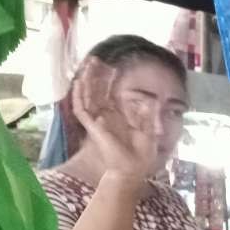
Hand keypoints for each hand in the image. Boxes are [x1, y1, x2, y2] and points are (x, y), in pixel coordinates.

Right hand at [71, 57, 158, 179]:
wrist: (133, 170)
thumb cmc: (142, 155)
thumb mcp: (149, 132)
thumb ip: (147, 116)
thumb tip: (150, 100)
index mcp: (120, 117)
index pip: (111, 94)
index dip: (110, 81)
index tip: (113, 67)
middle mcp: (107, 117)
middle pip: (98, 91)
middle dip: (96, 75)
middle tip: (95, 59)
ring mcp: (98, 121)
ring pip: (88, 97)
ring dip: (87, 81)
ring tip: (87, 65)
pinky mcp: (92, 128)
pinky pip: (81, 110)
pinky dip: (79, 97)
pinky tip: (79, 83)